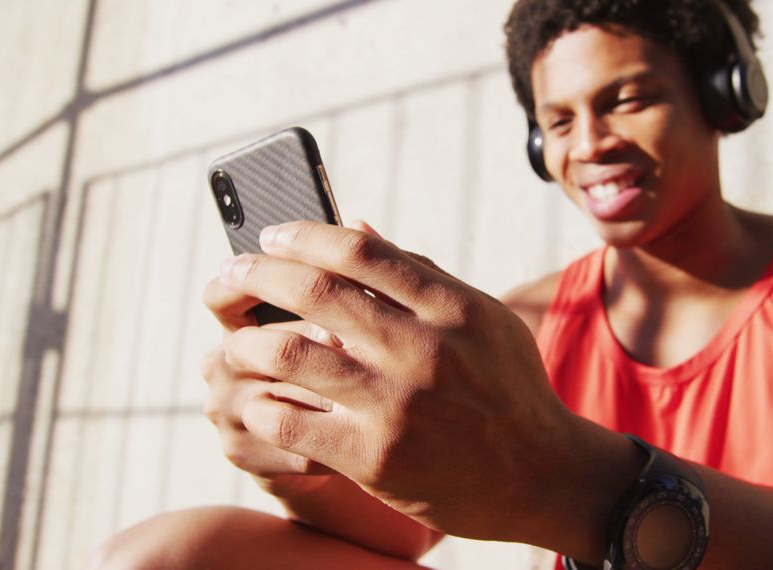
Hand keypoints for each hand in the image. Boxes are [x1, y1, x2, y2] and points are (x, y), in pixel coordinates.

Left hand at [215, 220, 578, 541]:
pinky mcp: (374, 458)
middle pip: (314, 290)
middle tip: (229, 273)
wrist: (543, 475)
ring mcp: (397, 404)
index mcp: (450, 306)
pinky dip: (262, 405)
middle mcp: (422, 348)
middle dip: (255, 273)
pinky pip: (289, 422)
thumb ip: (421, 273)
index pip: (358, 250)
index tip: (272, 235)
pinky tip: (259, 399)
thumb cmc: (511, 390)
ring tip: (235, 340)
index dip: (302, 234)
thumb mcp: (483, 320)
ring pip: (288, 353)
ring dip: (246, 341)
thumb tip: (355, 225)